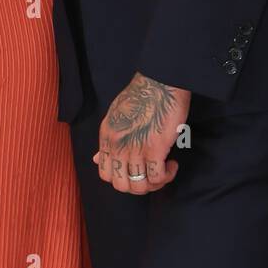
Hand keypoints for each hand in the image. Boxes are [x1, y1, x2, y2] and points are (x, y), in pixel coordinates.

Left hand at [93, 73, 190, 193]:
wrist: (160, 81)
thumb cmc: (142, 95)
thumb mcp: (115, 116)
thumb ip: (107, 140)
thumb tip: (96, 159)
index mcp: (107, 137)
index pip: (104, 174)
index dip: (121, 178)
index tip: (135, 170)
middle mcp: (118, 146)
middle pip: (122, 186)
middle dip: (138, 186)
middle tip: (151, 174)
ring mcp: (136, 149)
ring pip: (141, 186)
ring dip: (155, 183)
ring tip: (164, 169)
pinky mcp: (155, 149)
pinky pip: (158, 178)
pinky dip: (167, 176)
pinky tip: (172, 164)